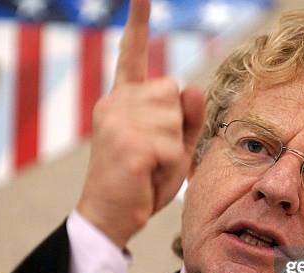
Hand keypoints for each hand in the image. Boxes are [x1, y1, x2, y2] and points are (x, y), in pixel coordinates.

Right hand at [76, 0, 204, 248]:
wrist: (110, 217)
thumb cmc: (141, 181)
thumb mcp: (174, 146)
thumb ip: (186, 117)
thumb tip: (193, 87)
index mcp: (122, 100)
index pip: (131, 55)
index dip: (137, 24)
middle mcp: (115, 102)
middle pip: (173, 91)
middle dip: (176, 128)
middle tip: (152, 157)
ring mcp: (118, 119)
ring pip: (176, 118)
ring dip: (174, 150)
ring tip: (149, 167)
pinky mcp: (127, 141)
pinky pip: (173, 145)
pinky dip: (170, 167)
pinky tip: (146, 176)